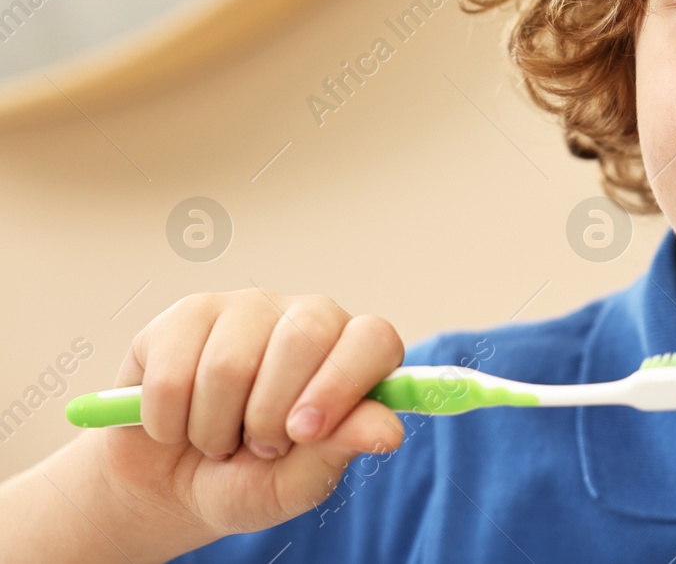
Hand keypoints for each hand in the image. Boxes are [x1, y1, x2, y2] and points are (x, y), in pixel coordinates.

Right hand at [89, 290, 406, 540]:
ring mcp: (247, 309)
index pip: (372, 339)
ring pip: (229, 364)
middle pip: (300, 339)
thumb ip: (340, 450)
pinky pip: (173, 373)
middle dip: (269, 416)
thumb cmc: (247, 480)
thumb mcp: (296, 484)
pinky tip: (176, 425)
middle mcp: (307, 318)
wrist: (168, 486)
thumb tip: (389, 431)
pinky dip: (168, 422)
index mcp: (352, 353)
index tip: (306, 432)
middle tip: (260, 446)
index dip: (341, 385)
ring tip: (219, 438)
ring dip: (214, 429)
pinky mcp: (187, 316)